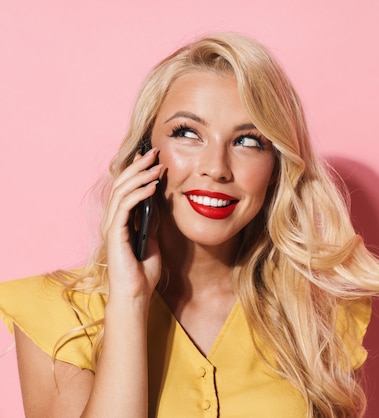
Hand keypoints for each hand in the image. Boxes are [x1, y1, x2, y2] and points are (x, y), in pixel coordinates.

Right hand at [101, 148, 162, 299]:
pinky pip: (125, 207)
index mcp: (120, 221)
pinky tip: (152, 186)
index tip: (152, 159)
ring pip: (122, 192)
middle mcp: (112, 221)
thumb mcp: (152, 240)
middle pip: (121, 185)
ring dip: (140, 176)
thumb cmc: (144, 272)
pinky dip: (139, 194)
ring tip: (156, 165)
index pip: (126, 189)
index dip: (137, 172)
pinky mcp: (115, 234)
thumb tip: (156, 203)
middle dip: (138, 166)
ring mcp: (112, 227)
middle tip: (153, 152)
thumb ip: (150, 222)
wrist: (137, 294)